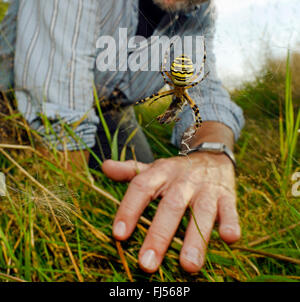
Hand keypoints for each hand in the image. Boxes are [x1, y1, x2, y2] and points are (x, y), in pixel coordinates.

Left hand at [102, 152, 240, 272]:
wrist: (212, 154)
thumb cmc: (177, 170)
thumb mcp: (155, 167)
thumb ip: (131, 170)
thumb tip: (104, 166)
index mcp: (161, 172)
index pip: (142, 187)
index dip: (129, 209)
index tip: (118, 235)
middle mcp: (183, 179)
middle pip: (170, 205)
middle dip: (159, 235)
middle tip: (147, 264)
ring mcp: (206, 187)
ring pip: (202, 212)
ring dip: (196, 238)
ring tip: (188, 266)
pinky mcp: (227, 195)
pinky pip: (231, 209)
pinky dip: (231, 223)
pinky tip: (229, 238)